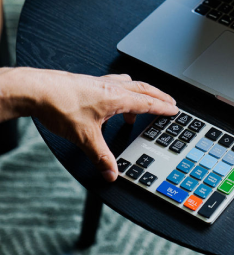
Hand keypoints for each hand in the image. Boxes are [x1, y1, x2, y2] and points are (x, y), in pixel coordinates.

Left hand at [1, 68, 177, 181]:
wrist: (38, 90)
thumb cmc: (60, 105)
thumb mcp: (85, 137)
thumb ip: (101, 156)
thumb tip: (111, 172)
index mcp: (117, 97)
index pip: (148, 103)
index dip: (163, 108)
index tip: (174, 110)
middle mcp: (112, 86)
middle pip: (144, 89)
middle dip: (159, 97)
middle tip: (169, 102)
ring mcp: (101, 82)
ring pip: (130, 84)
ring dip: (141, 93)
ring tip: (141, 106)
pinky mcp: (90, 82)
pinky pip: (115, 84)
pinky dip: (122, 91)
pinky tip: (113, 101)